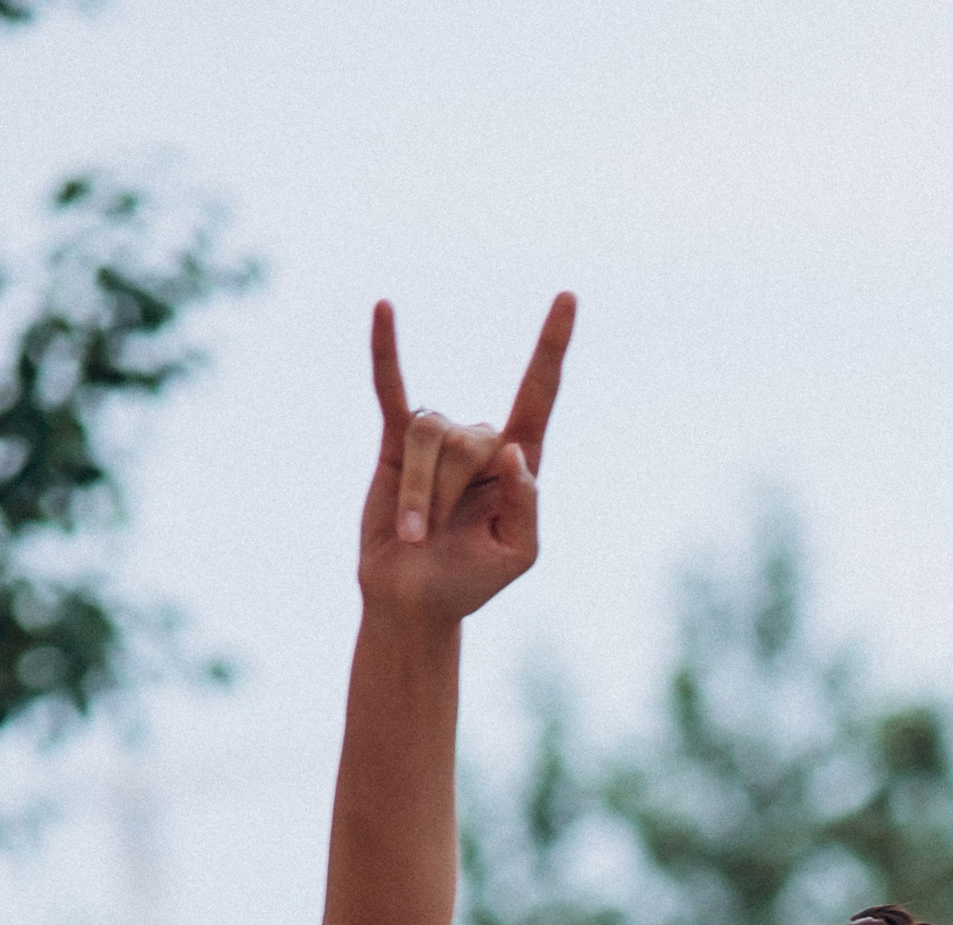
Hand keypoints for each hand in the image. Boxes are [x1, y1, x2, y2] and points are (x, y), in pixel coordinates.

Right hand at [360, 292, 574, 621]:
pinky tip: (384, 309)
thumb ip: (525, 505)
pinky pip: (391, 388)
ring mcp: (438, 437)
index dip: (552, 347)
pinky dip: (386, 351)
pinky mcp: (395, 439)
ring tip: (414, 533)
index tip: (568, 297)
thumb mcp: (515, 554)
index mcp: (519, 462)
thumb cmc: (470, 579)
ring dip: (417, 490)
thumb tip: (513, 449)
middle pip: (468, 438)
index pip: (540, 394)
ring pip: (428, 435)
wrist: (414, 598)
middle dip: (446, 493)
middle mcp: (482, 441)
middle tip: (435, 538)